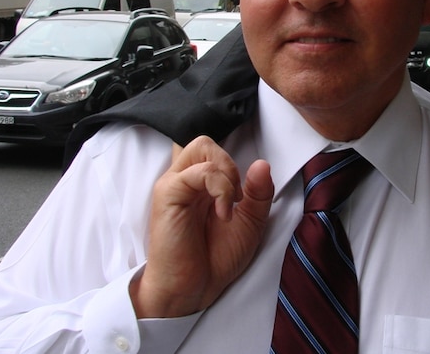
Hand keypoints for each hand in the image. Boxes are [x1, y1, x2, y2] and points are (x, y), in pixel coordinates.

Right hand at [130, 136, 273, 317]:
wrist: (194, 288)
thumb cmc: (215, 258)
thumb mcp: (251, 223)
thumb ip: (259, 193)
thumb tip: (262, 164)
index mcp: (201, 184)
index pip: (212, 150)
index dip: (231, 163)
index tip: (241, 195)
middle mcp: (186, 179)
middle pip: (205, 142)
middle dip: (229, 163)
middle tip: (236, 196)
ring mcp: (175, 184)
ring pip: (201, 146)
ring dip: (226, 173)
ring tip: (230, 204)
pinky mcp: (168, 194)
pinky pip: (197, 172)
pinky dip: (219, 188)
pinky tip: (223, 213)